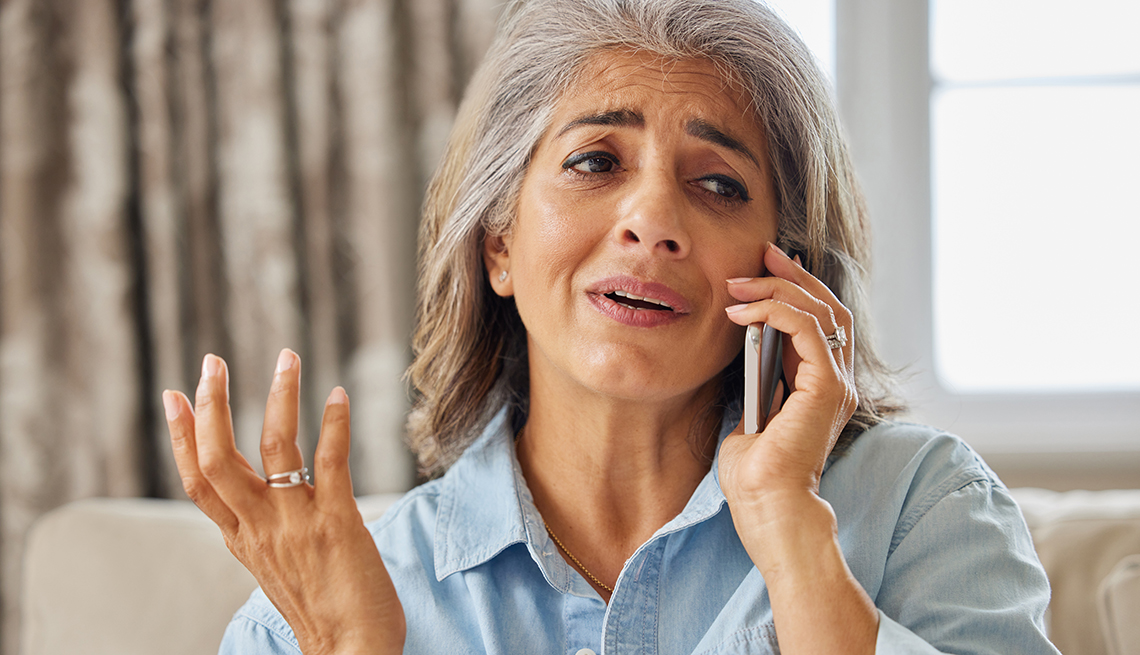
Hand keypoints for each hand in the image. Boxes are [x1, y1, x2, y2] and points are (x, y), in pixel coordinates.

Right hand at [163, 350, 404, 654]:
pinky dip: (334, 423)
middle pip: (218, 459)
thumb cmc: (321, 610)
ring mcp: (297, 523)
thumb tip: (258, 497)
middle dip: (213, 405)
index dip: (183, 437)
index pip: (198, 482)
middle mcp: (260, 528)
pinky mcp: (338, 522)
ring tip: (287, 358)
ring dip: (279, 395)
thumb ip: (262, 531)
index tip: (175, 395)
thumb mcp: (274, 569)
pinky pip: (331, 461)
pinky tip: (338, 395)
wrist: (351, 650)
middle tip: (213, 361)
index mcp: (241, 539)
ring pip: (275, 446)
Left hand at [718, 245, 875, 653]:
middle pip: (828, 309)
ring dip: (777, 290)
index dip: (796, 289)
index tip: (763, 266)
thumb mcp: (751, 413)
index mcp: (822, 386)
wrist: (765, 507)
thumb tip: (743, 346)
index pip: (820, 322)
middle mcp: (838, 382)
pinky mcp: (827, 388)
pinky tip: (743, 313)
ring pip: (821, 313)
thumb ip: (757, 380)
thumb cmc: (753, 474)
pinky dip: (776, 312)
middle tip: (762, 254)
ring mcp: (837, 384)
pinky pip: (808, 331)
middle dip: (793, 275)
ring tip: (739, 284)